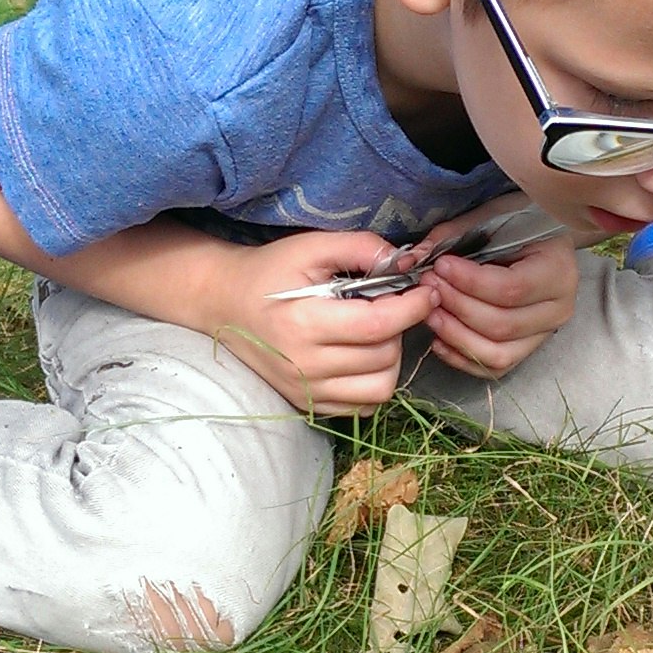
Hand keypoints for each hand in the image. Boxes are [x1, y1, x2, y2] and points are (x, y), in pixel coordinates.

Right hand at [209, 229, 430, 417]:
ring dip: (391, 358)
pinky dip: (374, 382)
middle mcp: (305, 365)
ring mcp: (306, 390)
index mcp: (304, 322)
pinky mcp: (308, 404)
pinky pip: (363, 406)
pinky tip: (363, 356)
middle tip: (388, 306)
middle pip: (384, 356)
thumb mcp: (311, 246)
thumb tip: (408, 263)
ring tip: (375, 333)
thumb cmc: (270, 271)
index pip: (378, 325)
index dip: (413, 307)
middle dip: (399, 327)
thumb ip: (360, 247)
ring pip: (381, 387)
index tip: (427, 291)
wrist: (225, 304)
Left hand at [420, 225, 579, 378]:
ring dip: (456, 336)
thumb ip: (452, 236)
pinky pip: (494, 366)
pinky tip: (439, 339)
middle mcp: (557, 308)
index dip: (469, 282)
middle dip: (457, 307)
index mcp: (557, 271)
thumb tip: (411, 260)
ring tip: (431, 313)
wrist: (541, 241)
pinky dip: (462, 358)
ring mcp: (544, 334)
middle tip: (428, 286)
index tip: (440, 266)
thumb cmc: (518, 224)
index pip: (510, 289)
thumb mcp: (489, 218)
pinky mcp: (527, 349)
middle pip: (501, 324)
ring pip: (498, 353)